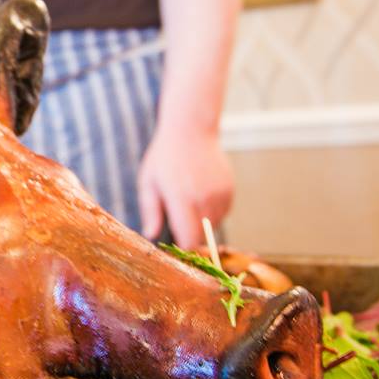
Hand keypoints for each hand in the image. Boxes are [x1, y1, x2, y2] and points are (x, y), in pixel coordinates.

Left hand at [138, 123, 233, 247]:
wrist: (191, 131)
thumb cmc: (164, 157)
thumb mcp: (148, 183)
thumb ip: (150, 212)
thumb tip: (151, 236)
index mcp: (181, 198)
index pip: (189, 240)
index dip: (182, 247)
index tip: (175, 246)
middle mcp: (204, 198)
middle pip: (202, 236)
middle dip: (190, 235)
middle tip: (178, 221)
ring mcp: (220, 194)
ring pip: (213, 226)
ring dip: (202, 223)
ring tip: (188, 202)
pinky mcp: (229, 190)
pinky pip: (223, 213)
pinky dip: (212, 211)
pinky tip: (200, 194)